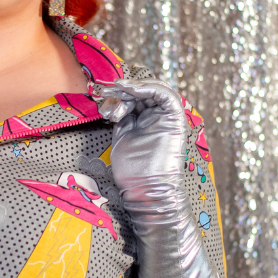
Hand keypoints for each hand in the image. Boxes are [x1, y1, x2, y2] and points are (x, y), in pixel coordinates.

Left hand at [96, 79, 184, 200]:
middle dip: (122, 90)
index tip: (102, 95)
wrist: (145, 189)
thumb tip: (115, 100)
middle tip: (104, 92)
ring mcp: (167, 117)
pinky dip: (147, 87)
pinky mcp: (174, 119)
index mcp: (147, 120)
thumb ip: (123, 117)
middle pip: (143, 91)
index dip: (119, 93)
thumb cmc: (132, 170)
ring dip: (130, 88)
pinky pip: (165, 94)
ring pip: (153, 89)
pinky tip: (128, 89)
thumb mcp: (122, 136)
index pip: (136, 97)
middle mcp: (159, 117)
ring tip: (112, 95)